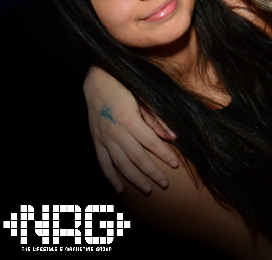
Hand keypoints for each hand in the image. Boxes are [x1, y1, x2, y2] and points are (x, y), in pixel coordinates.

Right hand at [84, 66, 178, 192]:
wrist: (98, 82)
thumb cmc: (125, 88)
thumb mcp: (143, 98)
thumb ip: (157, 119)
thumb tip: (172, 136)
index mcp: (128, 118)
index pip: (150, 142)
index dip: (163, 154)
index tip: (175, 164)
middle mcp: (114, 130)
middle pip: (136, 157)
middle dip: (151, 171)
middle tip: (165, 183)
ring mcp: (103, 137)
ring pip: (120, 164)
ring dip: (134, 178)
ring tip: (148, 189)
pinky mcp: (96, 141)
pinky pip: (103, 163)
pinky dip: (111, 177)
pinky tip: (120, 189)